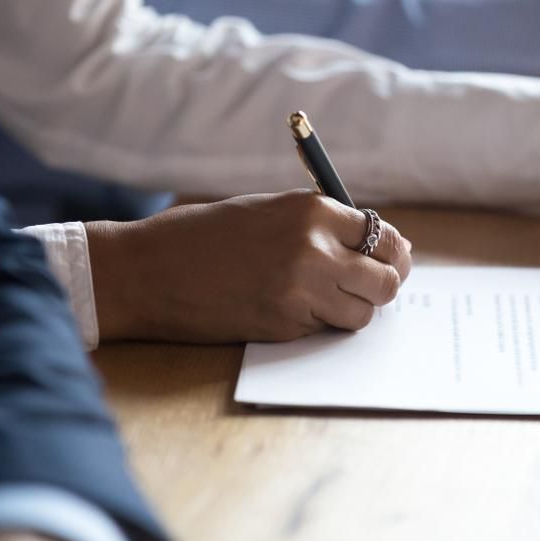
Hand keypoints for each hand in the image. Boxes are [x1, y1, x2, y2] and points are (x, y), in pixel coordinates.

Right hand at [87, 190, 412, 343]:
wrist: (147, 271)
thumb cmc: (204, 235)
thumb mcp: (269, 211)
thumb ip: (320, 226)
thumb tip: (373, 246)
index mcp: (313, 210)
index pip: (386, 238)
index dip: (392, 255)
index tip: (389, 263)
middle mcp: (316, 248)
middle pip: (387, 281)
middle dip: (381, 288)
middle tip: (365, 289)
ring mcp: (301, 291)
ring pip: (363, 313)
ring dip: (352, 311)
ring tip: (322, 301)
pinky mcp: (284, 325)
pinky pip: (325, 330)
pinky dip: (317, 325)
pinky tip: (287, 310)